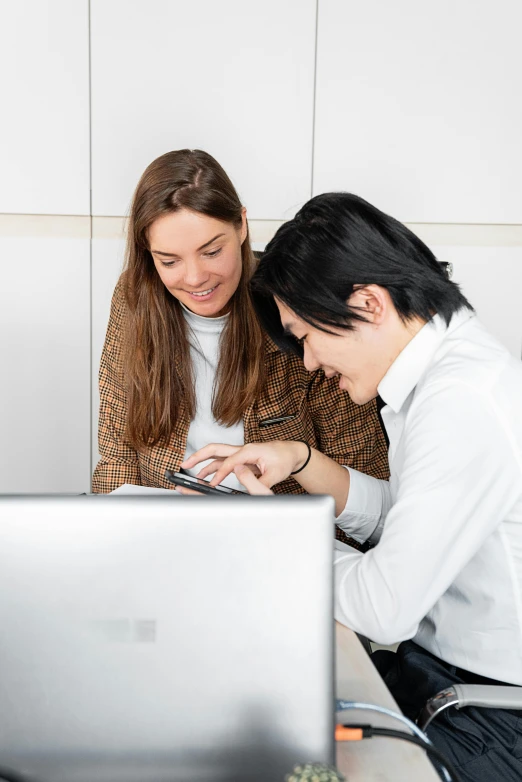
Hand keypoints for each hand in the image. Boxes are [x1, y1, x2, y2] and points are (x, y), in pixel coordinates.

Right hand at [181, 441, 309, 490]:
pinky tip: (207, 475)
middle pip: (216, 449)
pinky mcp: (242, 458)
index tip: (211, 485)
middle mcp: (243, 449)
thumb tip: (241, 481)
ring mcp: (241, 453)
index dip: (219, 474)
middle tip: (185, 463)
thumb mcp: (275, 475)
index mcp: (250, 450)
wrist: (292, 453)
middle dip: (199, 456)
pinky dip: (213, 467)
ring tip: (191, 472)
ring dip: (204, 462)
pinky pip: (223, 461)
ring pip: (218, 455)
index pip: (229, 462)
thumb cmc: (284, 460)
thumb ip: (258, 480)